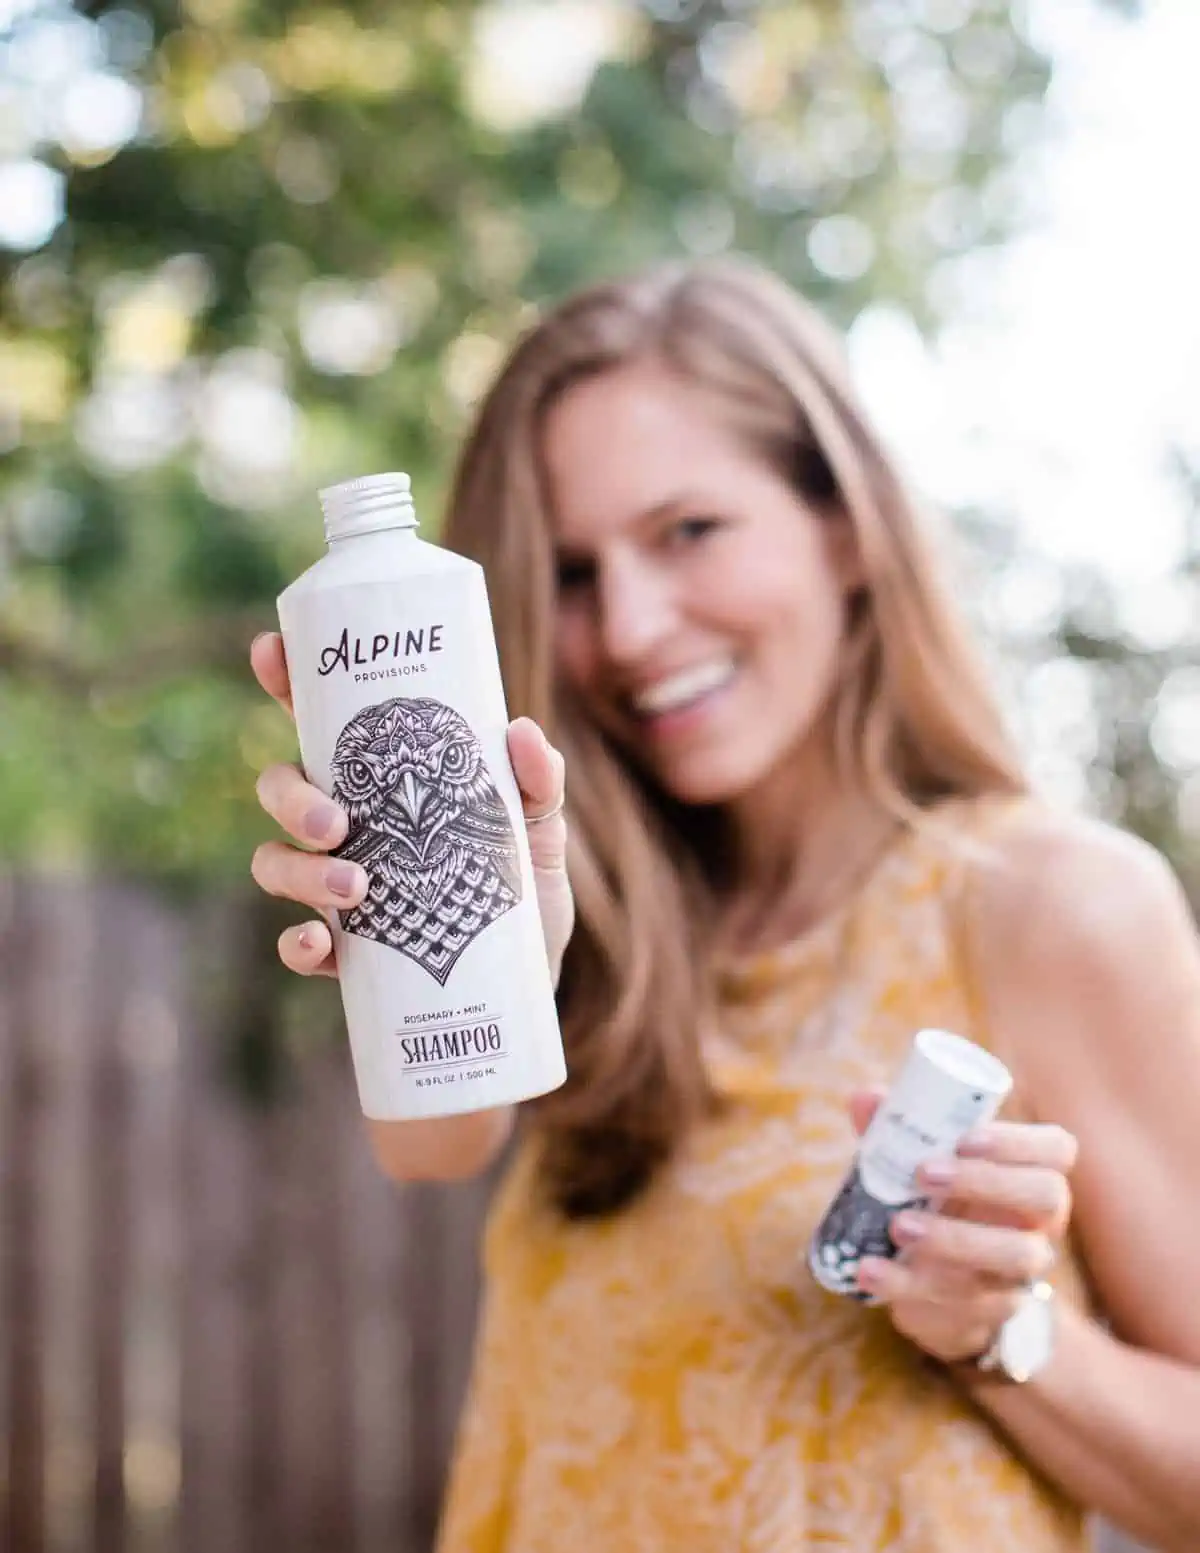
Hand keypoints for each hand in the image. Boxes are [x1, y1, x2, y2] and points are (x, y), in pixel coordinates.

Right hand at [248, 631, 574, 982]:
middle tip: (336, 823)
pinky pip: (296, 945)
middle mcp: (347, 826)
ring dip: (299, 871)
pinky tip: (319, 942)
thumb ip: (538, 780)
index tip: (270, 651)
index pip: (321, 720)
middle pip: (280, 787)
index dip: (286, 680)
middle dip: (290, 798)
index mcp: (383, 780)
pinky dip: (298, 943)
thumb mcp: (541, 828)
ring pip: (274, 861)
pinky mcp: (345, 953)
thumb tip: (520, 731)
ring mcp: (337, 886)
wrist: (529, 982)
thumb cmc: (522, 888)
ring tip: (356, 888)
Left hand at [847, 1090, 1076, 1364]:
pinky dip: (907, 1284)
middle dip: (986, 1182)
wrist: (939, 1289)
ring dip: (953, 1239)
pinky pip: (962, 1302)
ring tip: (897, 1226)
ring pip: (1013, 1256)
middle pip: (1047, 1197)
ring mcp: (1021, 1271)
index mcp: (1031, 1173)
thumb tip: (866, 1097)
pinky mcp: (991, 1312)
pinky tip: (869, 1270)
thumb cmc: (935, 1204)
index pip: (1057, 1149)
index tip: (964, 1137)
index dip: (1019, 1141)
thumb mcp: (917, 1164)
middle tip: (924, 1173)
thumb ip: (894, 1130)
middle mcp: (1040, 1222)